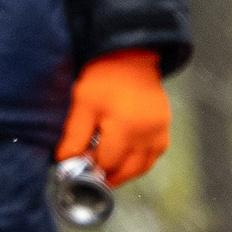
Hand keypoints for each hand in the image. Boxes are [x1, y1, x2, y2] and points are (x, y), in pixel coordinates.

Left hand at [57, 50, 170, 187]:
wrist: (131, 58)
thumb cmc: (104, 78)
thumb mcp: (82, 104)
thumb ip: (75, 136)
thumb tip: (65, 162)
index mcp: (126, 128)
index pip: (106, 163)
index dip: (90, 167)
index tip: (79, 162)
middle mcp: (147, 134)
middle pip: (126, 171)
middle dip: (106, 174)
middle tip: (91, 168)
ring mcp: (160, 132)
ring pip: (142, 168)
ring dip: (123, 172)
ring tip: (106, 165)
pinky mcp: (165, 129)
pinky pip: (154, 157)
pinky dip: (139, 163)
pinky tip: (125, 157)